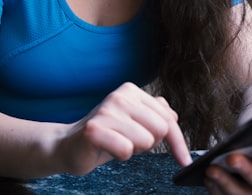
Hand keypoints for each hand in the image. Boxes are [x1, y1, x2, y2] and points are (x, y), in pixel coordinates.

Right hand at [54, 82, 191, 175]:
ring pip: (146, 141)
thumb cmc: (105, 136)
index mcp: (131, 91)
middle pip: (161, 129)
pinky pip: (126, 150)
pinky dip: (120, 156)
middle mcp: (119, 96)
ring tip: (116, 143)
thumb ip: (154, 114)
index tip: (182, 159)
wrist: (69, 145)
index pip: (169, 118)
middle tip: (129, 142)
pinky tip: (108, 149)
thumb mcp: (134, 122)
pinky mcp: (94, 129)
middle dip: (149, 143)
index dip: (178, 142)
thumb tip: (173, 115)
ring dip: (133, 150)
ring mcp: (106, 111)